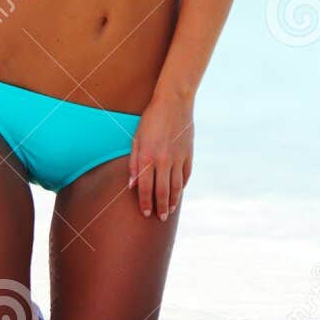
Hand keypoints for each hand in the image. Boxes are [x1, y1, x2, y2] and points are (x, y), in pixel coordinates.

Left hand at [128, 94, 194, 219]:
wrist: (174, 101)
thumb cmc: (151, 119)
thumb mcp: (136, 138)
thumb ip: (133, 163)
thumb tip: (131, 185)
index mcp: (147, 157)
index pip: (145, 187)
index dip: (145, 202)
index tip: (146, 213)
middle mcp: (163, 160)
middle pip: (162, 191)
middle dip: (160, 207)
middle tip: (160, 218)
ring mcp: (178, 157)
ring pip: (176, 186)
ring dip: (173, 201)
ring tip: (170, 210)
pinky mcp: (188, 153)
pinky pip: (186, 174)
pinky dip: (182, 185)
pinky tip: (179, 191)